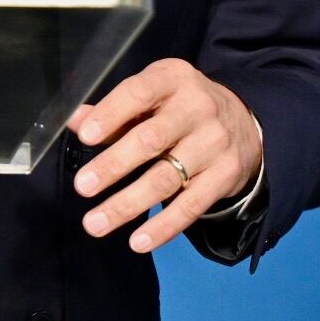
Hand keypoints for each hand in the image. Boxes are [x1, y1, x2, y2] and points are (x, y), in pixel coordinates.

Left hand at [67, 58, 264, 254]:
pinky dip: (164, 227)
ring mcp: (214, 143)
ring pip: (167, 178)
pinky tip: (138, 241)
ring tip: (96, 223)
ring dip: (128, 204)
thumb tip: (74, 121)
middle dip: (114, 165)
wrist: (244, 122)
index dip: (111, 114)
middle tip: (82, 187)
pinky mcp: (225, 175)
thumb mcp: (153, 96)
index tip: (85, 136)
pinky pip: (191, 206)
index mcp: (174, 79)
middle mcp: (198, 107)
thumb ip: (115, 110)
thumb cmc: (182, 108)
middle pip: (151, 139)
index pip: (139, 92)